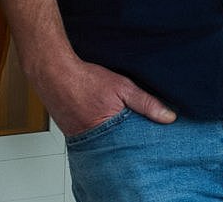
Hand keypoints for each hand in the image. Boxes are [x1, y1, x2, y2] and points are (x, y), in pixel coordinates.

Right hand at [27, 52, 174, 136]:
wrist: (53, 73)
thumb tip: (169, 116)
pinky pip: (92, 139)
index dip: (143, 145)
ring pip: (105, 145)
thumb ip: (146, 103)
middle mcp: (93, 141)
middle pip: (119, 149)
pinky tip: (103, 124)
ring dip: (113, 139)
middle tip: (136, 138)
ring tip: (119, 130)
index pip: (133, 147)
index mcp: (108, 132)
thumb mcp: (122, 87)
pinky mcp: (73, 134)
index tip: (153, 144)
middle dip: (128, 145)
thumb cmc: (84, 79)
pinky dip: (99, 134)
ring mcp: (81, 139)